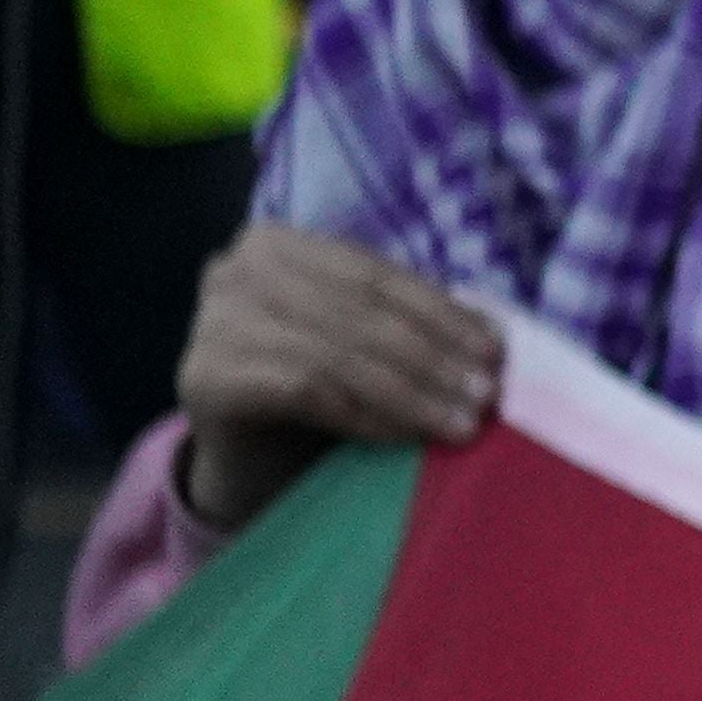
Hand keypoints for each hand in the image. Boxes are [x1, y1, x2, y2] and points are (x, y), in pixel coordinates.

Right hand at [170, 223, 502, 533]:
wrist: (249, 456)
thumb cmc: (317, 388)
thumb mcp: (367, 342)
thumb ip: (413, 324)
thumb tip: (494, 332)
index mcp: (279, 244)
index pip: (376, 276)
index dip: (443, 314)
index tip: (498, 351)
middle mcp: (235, 270)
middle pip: (358, 313)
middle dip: (433, 357)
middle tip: (487, 394)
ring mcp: (211, 322)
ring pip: (336, 354)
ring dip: (410, 393)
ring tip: (460, 423)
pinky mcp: (203, 377)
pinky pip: (304, 390)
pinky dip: (363, 415)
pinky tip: (404, 437)